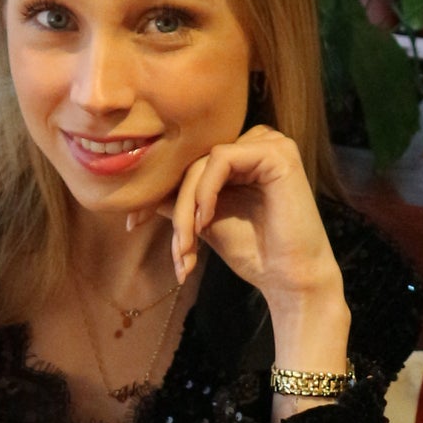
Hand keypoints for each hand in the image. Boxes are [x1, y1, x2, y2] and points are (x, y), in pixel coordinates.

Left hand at [158, 128, 344, 329]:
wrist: (289, 279)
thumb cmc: (254, 253)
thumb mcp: (203, 222)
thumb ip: (177, 201)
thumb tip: (139, 192)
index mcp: (241, 156)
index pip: (189, 163)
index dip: (159, 191)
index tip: (133, 223)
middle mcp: (256, 143)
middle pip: (193, 162)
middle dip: (175, 207)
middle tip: (176, 250)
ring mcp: (269, 143)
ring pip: (202, 162)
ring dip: (187, 204)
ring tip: (188, 244)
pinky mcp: (277, 152)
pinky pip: (221, 158)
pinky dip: (205, 190)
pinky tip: (205, 221)